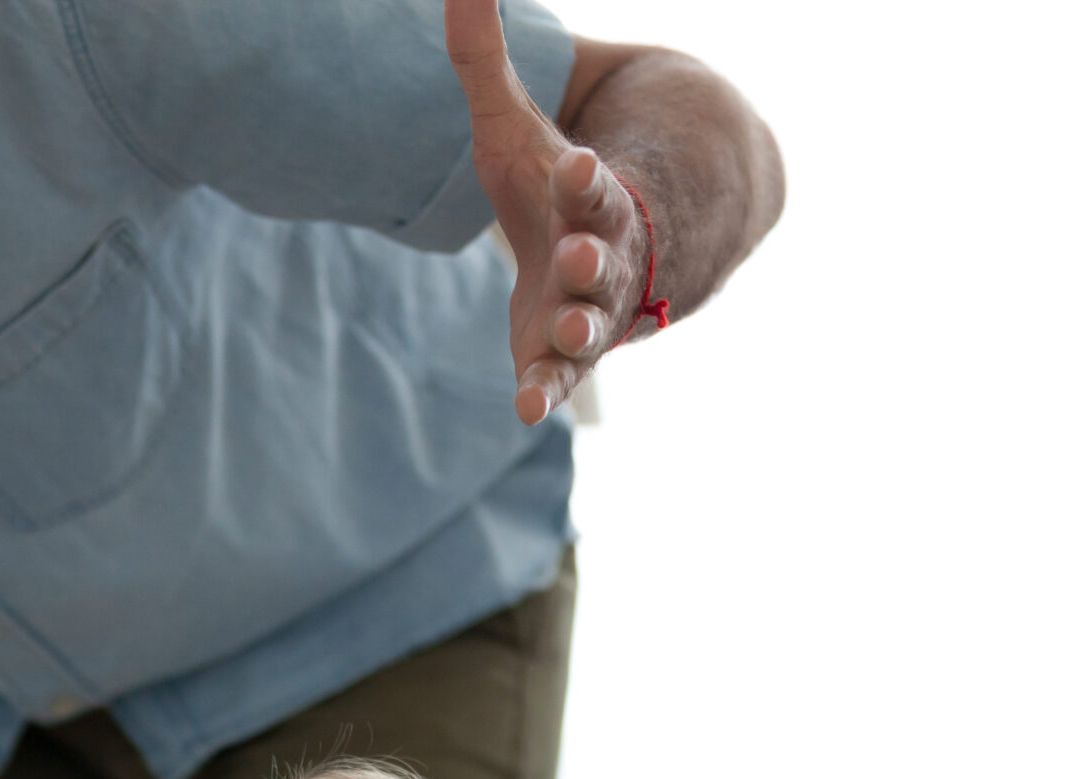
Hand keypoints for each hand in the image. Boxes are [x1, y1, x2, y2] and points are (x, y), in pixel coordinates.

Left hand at [447, 0, 652, 423]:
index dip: (586, 177)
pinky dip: (544, 391)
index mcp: (591, 197)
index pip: (592, 184)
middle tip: (579, 257)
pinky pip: (557, 377)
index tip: (579, 164)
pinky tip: (526, 410)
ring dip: (578, 331)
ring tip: (565, 338)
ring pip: (590, 324)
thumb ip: (481, 61)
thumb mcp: (511, 123)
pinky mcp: (560, 355)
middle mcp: (600, 256)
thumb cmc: (547, 184)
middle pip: (603, 257)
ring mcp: (587, 310)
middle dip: (592, 258)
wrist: (598, 252)